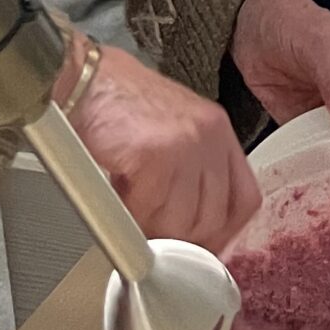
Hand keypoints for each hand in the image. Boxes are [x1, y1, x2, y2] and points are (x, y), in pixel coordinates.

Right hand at [65, 41, 260, 252]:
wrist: (85, 79)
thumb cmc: (119, 105)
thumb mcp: (173, 133)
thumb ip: (189, 174)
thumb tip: (188, 232)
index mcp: (218, 131)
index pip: (244, 200)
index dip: (222, 233)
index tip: (200, 250)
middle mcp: (211, 135)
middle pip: (212, 218)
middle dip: (179, 239)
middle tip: (151, 232)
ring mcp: (187, 144)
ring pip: (181, 222)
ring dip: (151, 229)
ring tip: (130, 209)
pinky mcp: (157, 154)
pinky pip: (148, 210)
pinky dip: (129, 216)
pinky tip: (118, 196)